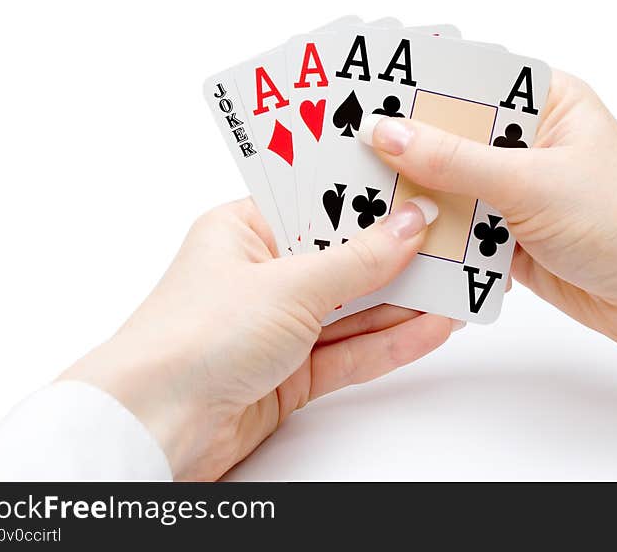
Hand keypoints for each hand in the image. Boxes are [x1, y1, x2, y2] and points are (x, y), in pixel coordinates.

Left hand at [61, 197, 452, 480]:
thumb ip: (358, 260)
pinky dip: (391, 342)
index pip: (319, 205)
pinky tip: (434, 328)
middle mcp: (260, 277)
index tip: (419, 189)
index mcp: (243, 232)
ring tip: (461, 285)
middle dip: (398, 254)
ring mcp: (277, 329)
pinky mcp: (291, 376)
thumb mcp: (288, 284)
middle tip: (454, 239)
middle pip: (343, 259)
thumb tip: (409, 224)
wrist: (155, 428)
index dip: (370, 200)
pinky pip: (351, 352)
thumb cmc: (192, 339)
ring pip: (353, 309)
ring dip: (404, 301)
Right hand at [359, 70, 616, 369]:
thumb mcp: (531, 181)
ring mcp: (522, 193)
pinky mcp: (516, 239)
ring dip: (419, 203)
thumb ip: (455, 160)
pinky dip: (439, 244)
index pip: (467, 84)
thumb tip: (386, 132)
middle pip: (452, 140)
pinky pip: (464, 236)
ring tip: (358, 204)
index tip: (360, 97)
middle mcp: (531, 143)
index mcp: (546, 103)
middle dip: (406, 154)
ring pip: (453, 191)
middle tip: (344, 157)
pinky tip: (397, 246)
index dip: (415, 91)